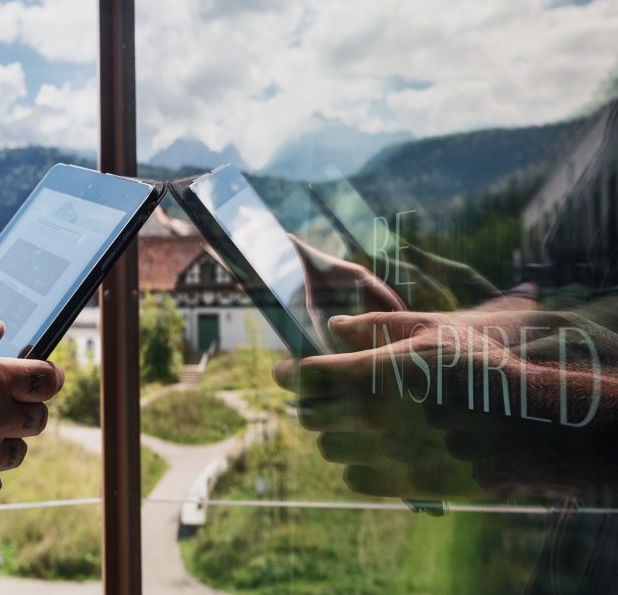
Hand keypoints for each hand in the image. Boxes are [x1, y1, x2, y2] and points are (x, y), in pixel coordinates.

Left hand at [276, 311, 617, 501]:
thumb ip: (374, 326)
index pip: (306, 376)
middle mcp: (369, 418)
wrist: (525, 424)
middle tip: (321, 392)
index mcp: (372, 375)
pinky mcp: (401, 483)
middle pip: (308, 414)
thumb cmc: (479, 367)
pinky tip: (372, 448)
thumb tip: (334, 326)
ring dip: (332, 432)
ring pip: (327, 448)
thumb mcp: (429, 329)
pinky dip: (354, 464)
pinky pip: (353, 479)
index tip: (283, 368)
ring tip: (351, 419)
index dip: (287, 371)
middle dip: (308, 401)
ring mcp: (383, 454)